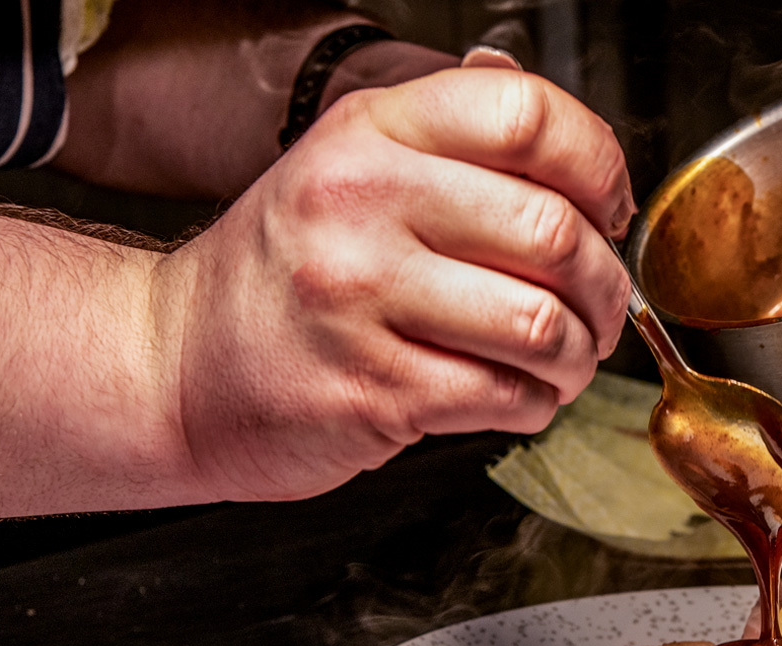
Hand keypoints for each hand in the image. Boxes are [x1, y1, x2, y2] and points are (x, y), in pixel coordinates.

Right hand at [153, 66, 634, 502]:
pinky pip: (506, 396)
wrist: (174, 364)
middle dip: (604, 284)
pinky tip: (516, 394)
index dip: (598, 163)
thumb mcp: (346, 167)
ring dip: (579, 355)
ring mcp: (362, 300)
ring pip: (542, 326)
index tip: (607, 207)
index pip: (526, 114)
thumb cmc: (281, 273)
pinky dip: (536, 403)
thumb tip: (542, 106)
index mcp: (370, 133)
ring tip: (564, 359)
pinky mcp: (373, 391)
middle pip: (553, 230)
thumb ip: (446, 137)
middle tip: (600, 307)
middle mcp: (361, 204)